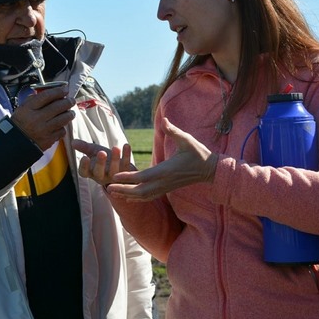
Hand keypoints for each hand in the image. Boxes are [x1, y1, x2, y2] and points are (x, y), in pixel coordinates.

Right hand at [10, 84, 74, 149]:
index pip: (46, 96)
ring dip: (69, 114)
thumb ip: (34, 99)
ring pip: (62, 119)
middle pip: (57, 107)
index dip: (58, 91)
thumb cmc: (20, 123)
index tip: (65, 89)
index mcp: (29, 109)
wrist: (16, 142)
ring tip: (71, 112)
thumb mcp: (22, 108)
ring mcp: (43, 130)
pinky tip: (61, 125)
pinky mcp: (48, 140)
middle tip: (72, 100)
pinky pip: (61, 131)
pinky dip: (63, 127)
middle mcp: (36, 118)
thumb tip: (50, 93)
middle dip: (68, 102)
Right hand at [74, 139, 133, 186]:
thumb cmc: (102, 157)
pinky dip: (126, 155)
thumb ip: (83, 147)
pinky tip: (126, 145)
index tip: (84, 157)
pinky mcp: (125, 173)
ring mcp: (114, 176)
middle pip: (99, 173)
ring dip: (115, 159)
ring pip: (114, 170)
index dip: (84, 166)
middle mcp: (101, 177)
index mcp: (90, 172)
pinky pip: (126, 165)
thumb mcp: (92, 151)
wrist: (118, 163)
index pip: (84, 172)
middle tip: (101, 152)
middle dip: (100, 163)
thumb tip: (73, 142)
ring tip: (115, 147)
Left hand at [75, 118, 217, 200]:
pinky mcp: (166, 189)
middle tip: (107, 187)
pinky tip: (126, 197)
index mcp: (167, 170)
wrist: (210, 170)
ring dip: (127, 195)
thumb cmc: (199, 153)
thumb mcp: (187, 139)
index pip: (144, 176)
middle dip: (123, 190)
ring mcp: (165, 187)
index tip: (114, 176)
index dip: (128, 177)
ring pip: (143, 196)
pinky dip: (136, 198)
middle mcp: (164, 182)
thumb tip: (164, 120)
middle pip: (140, 191)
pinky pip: (148, 197)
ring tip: (111, 192)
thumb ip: (174, 131)